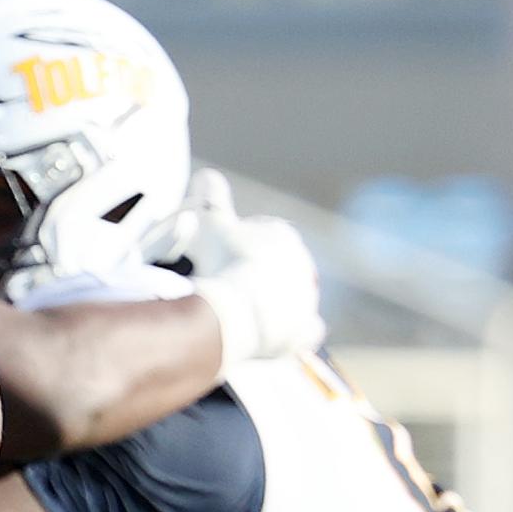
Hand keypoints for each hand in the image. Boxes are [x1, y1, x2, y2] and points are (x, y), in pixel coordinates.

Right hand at [175, 170, 325, 367]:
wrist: (234, 311)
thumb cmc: (220, 261)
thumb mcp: (208, 222)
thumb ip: (210, 199)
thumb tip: (207, 175)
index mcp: (282, 235)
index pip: (263, 234)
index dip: (239, 243)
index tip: (219, 254)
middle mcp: (301, 265)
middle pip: (277, 267)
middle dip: (256, 273)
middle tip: (224, 284)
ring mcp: (305, 300)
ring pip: (290, 298)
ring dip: (272, 303)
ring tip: (238, 312)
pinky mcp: (304, 331)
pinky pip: (304, 331)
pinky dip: (293, 333)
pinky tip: (273, 336)